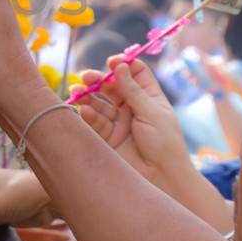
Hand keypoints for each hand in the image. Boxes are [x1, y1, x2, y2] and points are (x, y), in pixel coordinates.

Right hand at [78, 59, 189, 188]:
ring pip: (99, 104)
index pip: (134, 73)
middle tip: (86, 77)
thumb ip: (132, 90)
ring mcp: (118, 123)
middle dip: (98, 80)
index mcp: (148, 98)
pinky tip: (83, 111)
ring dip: (87, 97)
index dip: (122, 65)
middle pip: (112, 87)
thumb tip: (120, 66)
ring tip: (76, 92)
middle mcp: (132, 108)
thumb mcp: (151, 112)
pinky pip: (94, 123)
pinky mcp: (107, 138)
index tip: (111, 62)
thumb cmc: (165, 144)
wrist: (162, 178)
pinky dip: (87, 116)